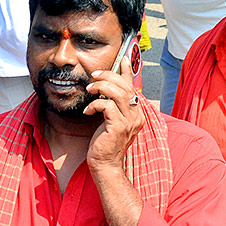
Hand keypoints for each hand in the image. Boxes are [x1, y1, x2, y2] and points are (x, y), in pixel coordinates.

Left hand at [84, 51, 143, 174]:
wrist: (106, 166)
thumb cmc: (106, 144)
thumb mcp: (112, 120)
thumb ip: (114, 106)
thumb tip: (108, 90)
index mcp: (137, 112)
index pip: (133, 86)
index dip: (127, 71)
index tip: (123, 58)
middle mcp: (137, 115)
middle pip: (125, 86)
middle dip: (108, 76)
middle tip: (94, 76)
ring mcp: (129, 121)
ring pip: (117, 93)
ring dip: (100, 88)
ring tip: (90, 90)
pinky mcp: (118, 127)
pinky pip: (106, 106)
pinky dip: (95, 105)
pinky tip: (88, 110)